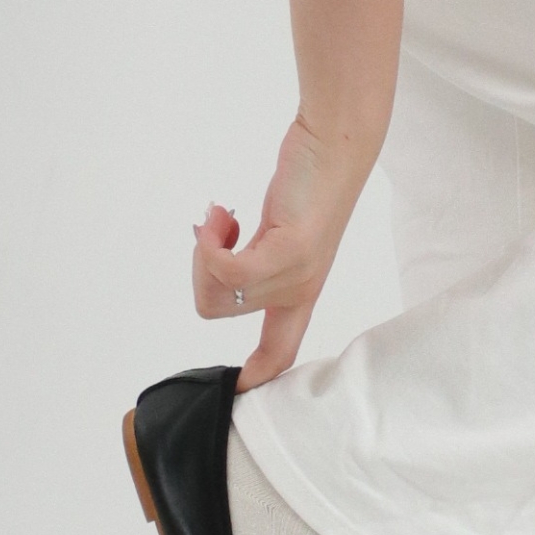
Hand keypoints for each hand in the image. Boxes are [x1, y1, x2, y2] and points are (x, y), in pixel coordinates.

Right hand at [193, 116, 369, 389]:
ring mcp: (296, 273)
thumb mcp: (276, 230)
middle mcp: (299, 289)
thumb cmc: (307, 180)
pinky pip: (227, 269)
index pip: (280, 351)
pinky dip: (210, 243)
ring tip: (223, 219)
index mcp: (299, 291)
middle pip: (217, 308)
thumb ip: (251, 256)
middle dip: (200, 270)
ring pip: (217, 289)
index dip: (257, 375)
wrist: (335, 143)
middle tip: (216, 232)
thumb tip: (211, 264)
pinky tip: (220, 215)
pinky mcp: (290, 251)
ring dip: (204, 251)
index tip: (235, 391)